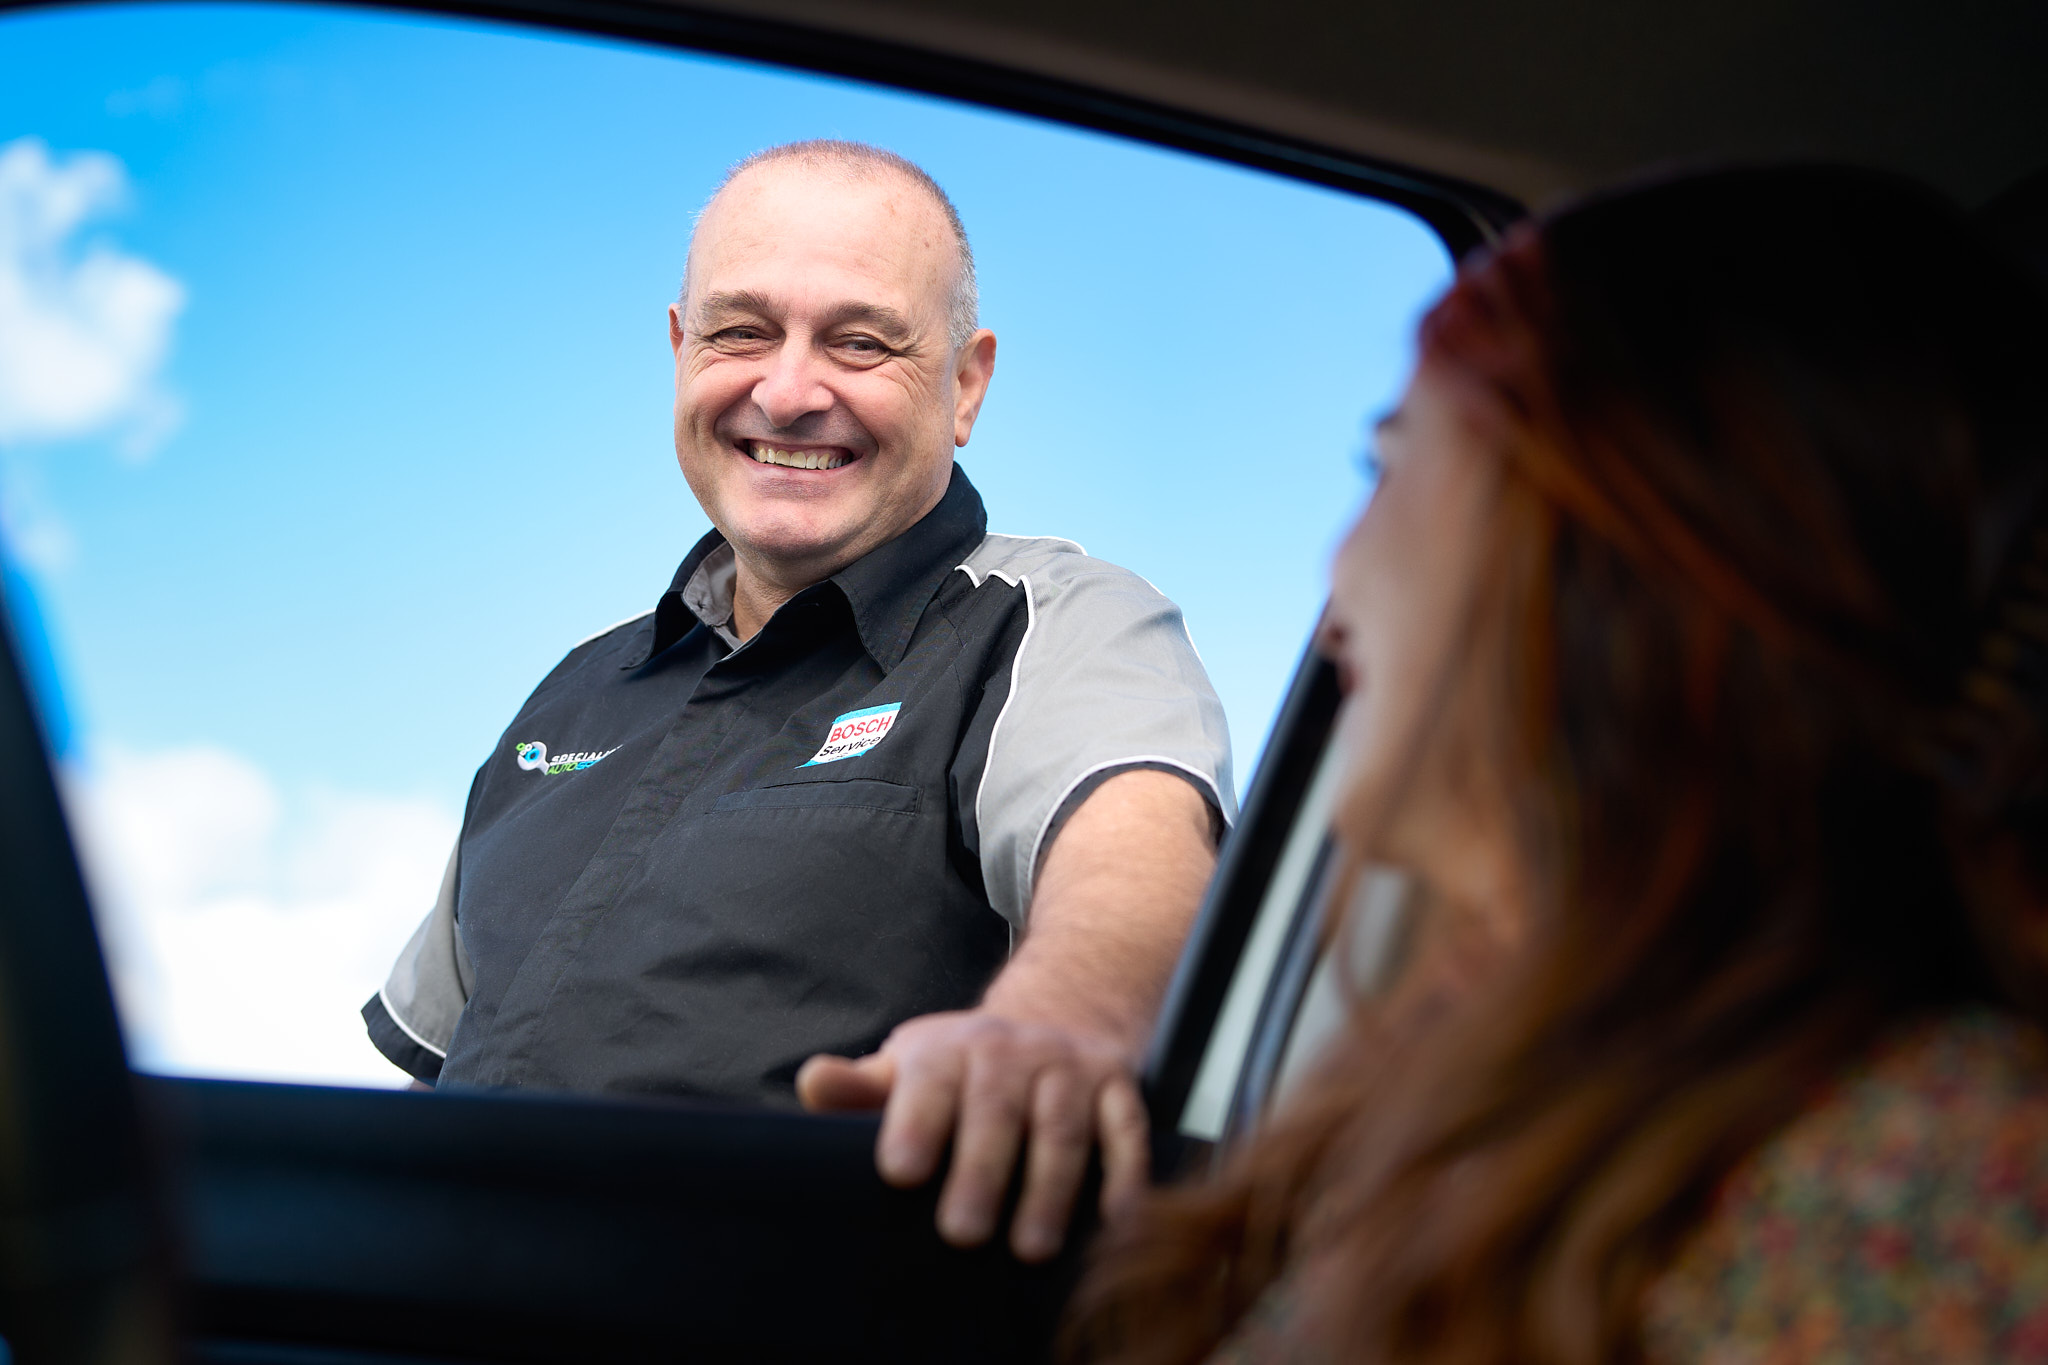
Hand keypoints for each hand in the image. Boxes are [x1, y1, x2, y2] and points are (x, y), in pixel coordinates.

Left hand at [796, 1009, 1149, 1261]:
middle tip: (961, 1232)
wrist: (1053, 1020)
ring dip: (1050, 1188)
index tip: (899, 1172)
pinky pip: (1126, 1130)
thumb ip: (860, 1088)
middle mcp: (1011, 1051)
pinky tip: (1114, 1221)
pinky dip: (1125, 1174)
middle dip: (980, 1171)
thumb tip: (813, 1082)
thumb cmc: (960, 1073)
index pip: (928, 1081)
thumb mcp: (906, 1070)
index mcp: (948, 1050)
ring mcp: (1068, 1067)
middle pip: (996, 1110)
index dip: (914, 1123)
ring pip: (1061, 1126)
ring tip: (1031, 1248)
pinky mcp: (1117, 1086)